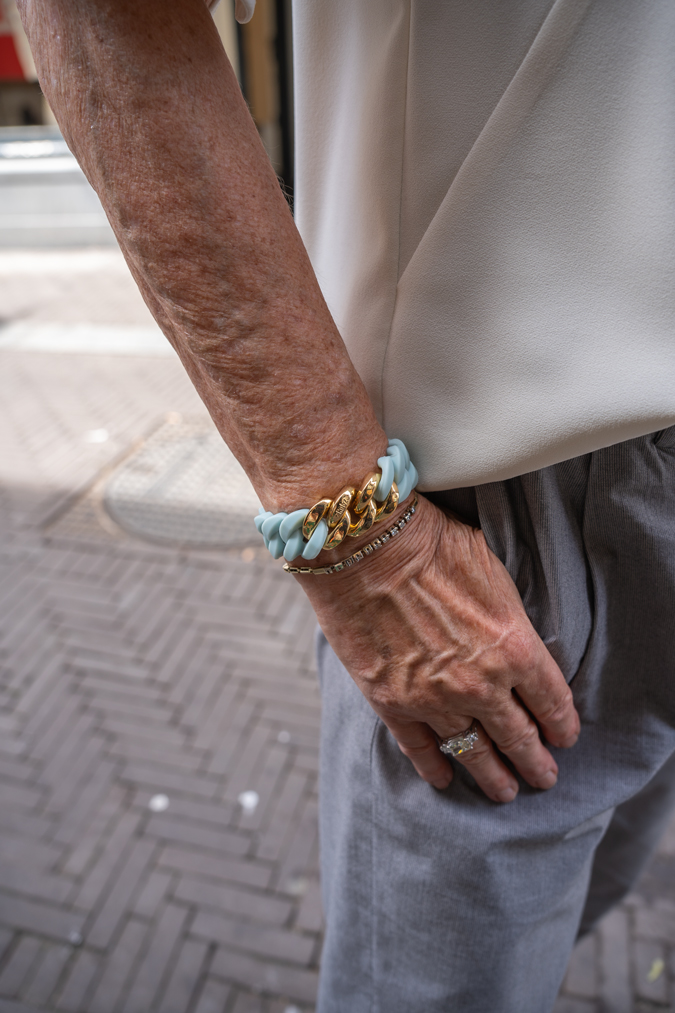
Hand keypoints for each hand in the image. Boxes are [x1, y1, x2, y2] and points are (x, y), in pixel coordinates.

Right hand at [297, 495, 579, 802]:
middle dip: (535, 762)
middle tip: (544, 777)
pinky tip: (445, 779)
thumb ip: (510, 618)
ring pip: (473, 752)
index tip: (564, 738)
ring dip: (492, 775)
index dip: (562, 725)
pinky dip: (435, 767)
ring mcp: (434, 699)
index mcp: (515, 648)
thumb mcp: (493, 573)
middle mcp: (481, 684)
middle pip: (518, 737)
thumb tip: (515, 638)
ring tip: (504, 792)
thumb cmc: (431, 545)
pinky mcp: (392, 703)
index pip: (552, 702)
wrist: (365, 547)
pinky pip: (420, 748)